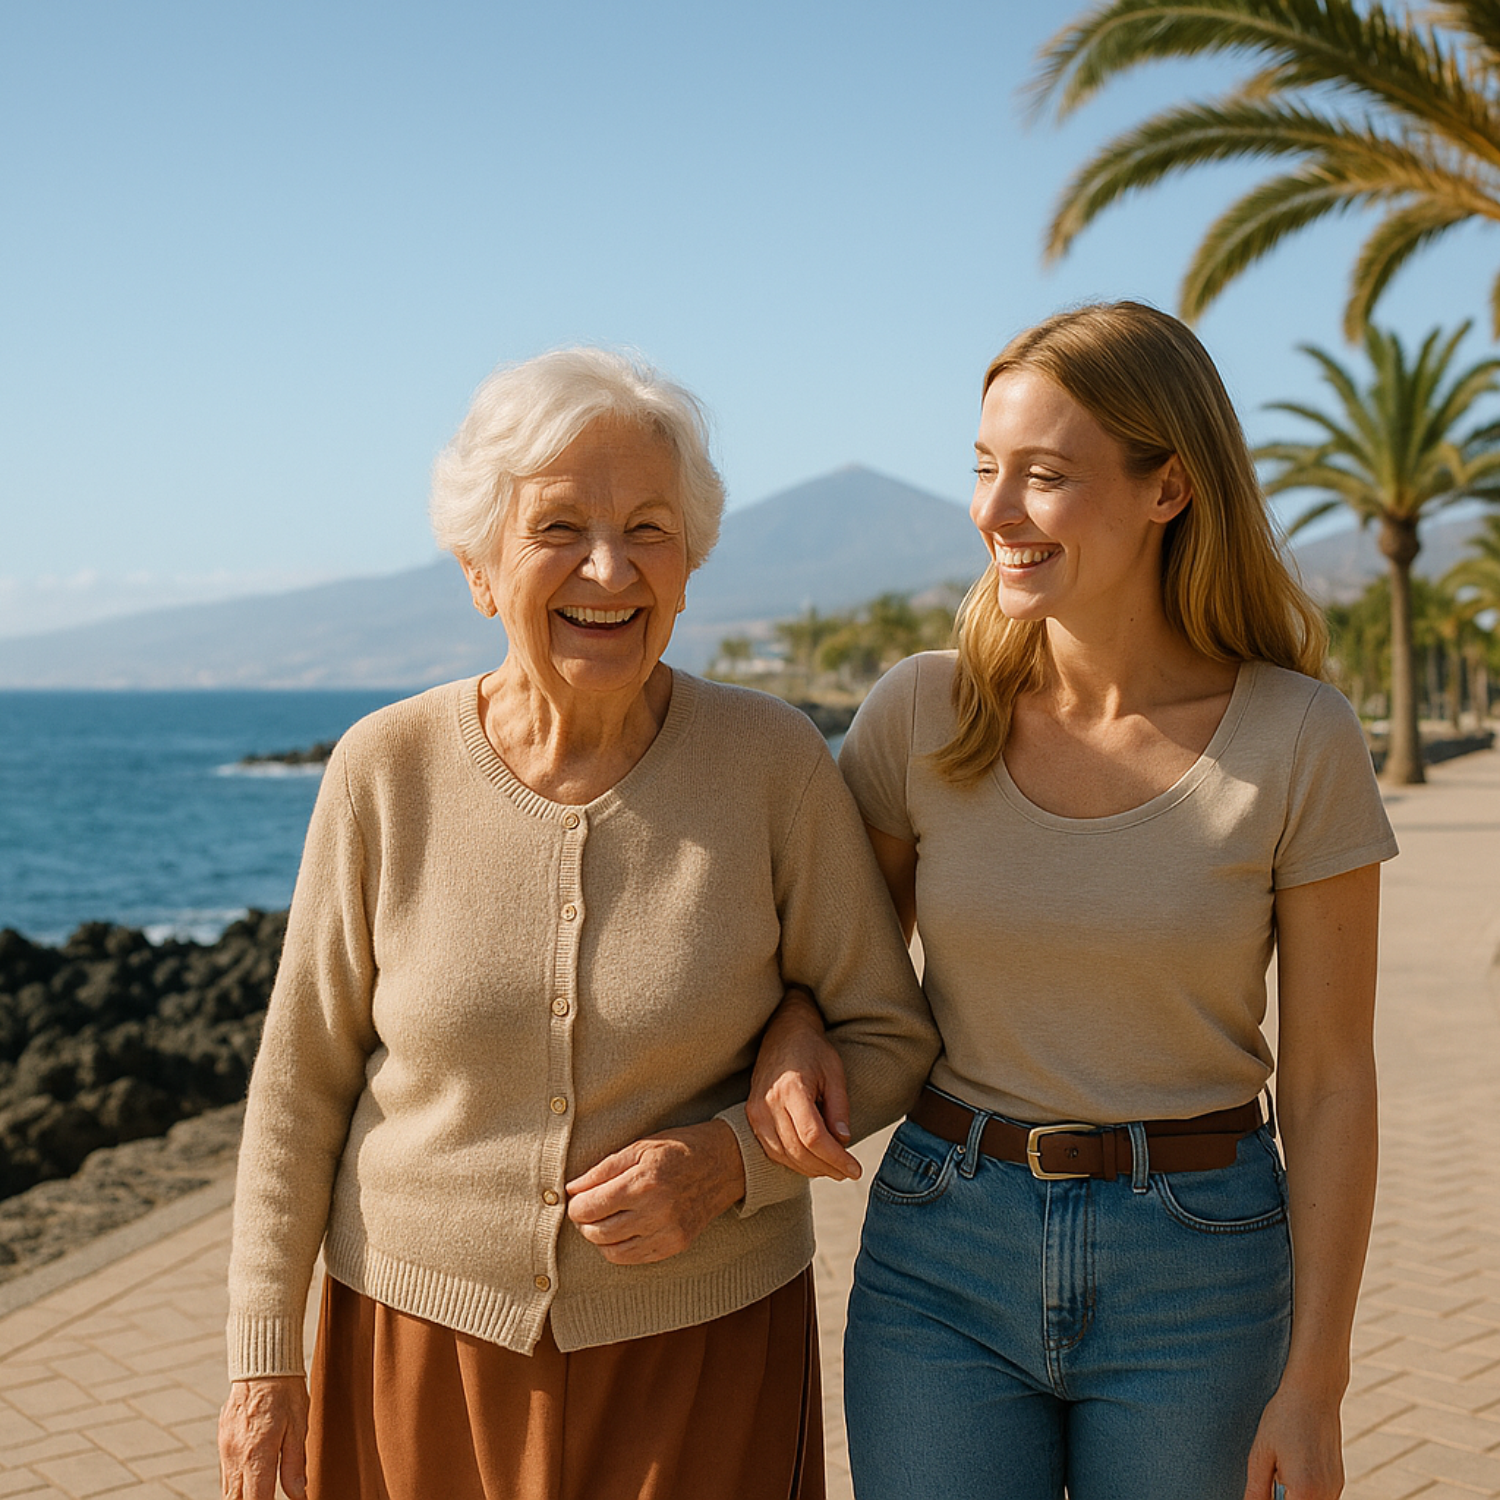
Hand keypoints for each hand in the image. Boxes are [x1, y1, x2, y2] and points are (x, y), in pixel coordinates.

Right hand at [218, 1375, 308, 1499]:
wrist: (262, 1364)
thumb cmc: (286, 1392)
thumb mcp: (298, 1427)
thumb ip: (295, 1465)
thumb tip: (299, 1495)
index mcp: (256, 1456)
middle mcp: (235, 1457)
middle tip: (267, 1499)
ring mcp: (225, 1449)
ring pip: (228, 1490)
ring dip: (242, 1498)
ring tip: (260, 1494)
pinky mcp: (222, 1440)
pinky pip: (226, 1473)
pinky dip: (237, 1483)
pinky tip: (250, 1480)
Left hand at [565, 1120, 746, 1263]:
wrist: (725, 1162)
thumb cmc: (679, 1149)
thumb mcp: (640, 1146)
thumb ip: (603, 1169)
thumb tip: (571, 1188)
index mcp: (644, 1182)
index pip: (590, 1207)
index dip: (575, 1204)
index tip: (576, 1197)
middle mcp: (656, 1211)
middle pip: (597, 1232)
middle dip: (583, 1222)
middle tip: (585, 1209)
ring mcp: (668, 1232)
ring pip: (612, 1251)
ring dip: (599, 1238)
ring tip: (601, 1220)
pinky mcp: (676, 1245)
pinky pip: (634, 1259)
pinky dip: (619, 1248)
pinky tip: (621, 1231)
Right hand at [746, 989, 860, 1180]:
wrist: (782, 1032)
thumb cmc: (812, 1050)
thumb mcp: (835, 1073)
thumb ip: (839, 1109)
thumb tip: (844, 1142)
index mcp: (791, 1089)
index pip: (814, 1137)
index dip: (836, 1158)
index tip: (855, 1170)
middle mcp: (768, 1102)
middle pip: (798, 1151)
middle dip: (826, 1167)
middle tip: (847, 1173)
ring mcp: (755, 1111)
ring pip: (784, 1155)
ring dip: (810, 1168)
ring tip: (833, 1168)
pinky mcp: (752, 1116)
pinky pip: (772, 1150)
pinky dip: (793, 1161)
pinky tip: (811, 1160)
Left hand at [1243, 1383, 1343, 1499]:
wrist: (1314, 1392)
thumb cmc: (1284, 1418)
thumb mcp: (1261, 1453)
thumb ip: (1256, 1490)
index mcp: (1304, 1491)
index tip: (1266, 1486)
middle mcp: (1326, 1495)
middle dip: (1283, 1497)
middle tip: (1272, 1476)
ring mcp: (1335, 1489)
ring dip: (1293, 1497)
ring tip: (1280, 1471)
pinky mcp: (1338, 1481)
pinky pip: (1320, 1498)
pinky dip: (1304, 1492)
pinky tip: (1292, 1468)